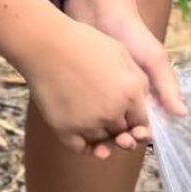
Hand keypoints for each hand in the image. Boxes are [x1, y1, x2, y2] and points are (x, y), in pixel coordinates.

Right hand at [25, 21, 150, 157]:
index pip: (142, 123)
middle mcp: (113, 112)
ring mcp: (89, 123)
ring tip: (91, 117)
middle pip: (124, 134)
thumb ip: (139, 81)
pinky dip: (84, 145)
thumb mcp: (122, 54)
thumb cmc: (83, 43)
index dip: (135, 122)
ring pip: (103, 142)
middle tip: (106, 116)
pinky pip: (81, 148)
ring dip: (101, 135)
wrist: (42, 42)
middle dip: (120, 128)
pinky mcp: (65, 129)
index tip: (127, 117)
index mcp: (130, 94)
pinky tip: (82, 135)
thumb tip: (148, 103)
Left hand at [65, 0, 185, 129]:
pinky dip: (88, 129)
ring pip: (107, 129)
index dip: (145, 134)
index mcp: (148, 97)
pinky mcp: (88, 96)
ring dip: (107, 140)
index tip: (139, 135)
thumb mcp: (154, 59)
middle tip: (121, 140)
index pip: (149, 125)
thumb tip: (182, 113)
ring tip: (102, 143)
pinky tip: (86, 135)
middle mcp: (128, 102)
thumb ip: (167, 86)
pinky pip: (89, 118)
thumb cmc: (132, 34)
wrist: (98, 13)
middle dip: (126, 140)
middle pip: (128, 131)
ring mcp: (107, 99)